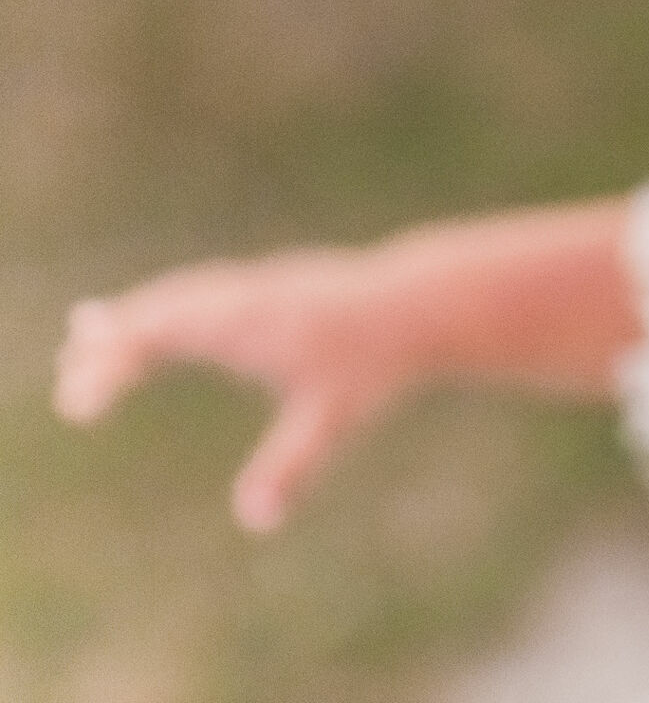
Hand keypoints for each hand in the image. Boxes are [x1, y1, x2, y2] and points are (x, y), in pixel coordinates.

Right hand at [54, 248, 417, 532]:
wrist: (423, 304)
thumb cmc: (376, 363)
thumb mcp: (331, 418)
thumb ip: (289, 465)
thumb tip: (257, 520)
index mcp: (245, 326)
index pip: (156, 337)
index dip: (110, 366)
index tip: (78, 403)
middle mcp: (243, 297)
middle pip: (159, 311)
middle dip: (112, 339)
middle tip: (71, 368)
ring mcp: (257, 285)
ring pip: (182, 293)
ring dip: (138, 313)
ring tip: (92, 331)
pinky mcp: (274, 283)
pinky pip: (207, 288)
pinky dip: (173, 302)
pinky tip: (166, 320)